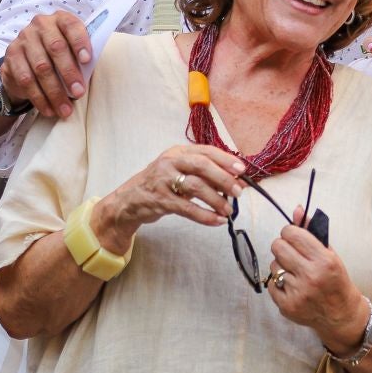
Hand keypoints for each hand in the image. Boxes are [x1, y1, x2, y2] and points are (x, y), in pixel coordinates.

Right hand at [0, 10, 93, 119]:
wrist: (29, 57)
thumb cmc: (63, 53)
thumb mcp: (75, 49)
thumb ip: (84, 55)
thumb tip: (93, 72)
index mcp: (60, 20)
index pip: (71, 26)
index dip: (80, 42)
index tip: (88, 60)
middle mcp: (40, 26)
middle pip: (55, 48)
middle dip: (69, 73)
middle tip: (79, 93)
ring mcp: (23, 40)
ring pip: (40, 68)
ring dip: (54, 92)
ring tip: (66, 109)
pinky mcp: (11, 57)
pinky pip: (25, 79)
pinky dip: (38, 97)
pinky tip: (49, 109)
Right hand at [93, 144, 246, 249]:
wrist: (128, 200)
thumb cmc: (162, 184)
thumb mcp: (183, 174)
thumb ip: (208, 175)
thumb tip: (240, 181)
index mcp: (178, 152)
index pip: (206, 151)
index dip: (226, 160)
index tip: (243, 170)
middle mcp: (170, 162)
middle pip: (202, 166)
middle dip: (224, 179)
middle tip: (238, 192)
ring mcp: (163, 180)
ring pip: (196, 187)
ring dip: (217, 200)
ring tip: (229, 210)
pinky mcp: (160, 200)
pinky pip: (187, 208)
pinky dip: (205, 216)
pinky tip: (217, 220)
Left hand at [265, 211, 366, 348]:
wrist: (341, 314)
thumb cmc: (336, 280)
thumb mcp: (331, 254)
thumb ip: (312, 232)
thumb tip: (297, 210)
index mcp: (324, 260)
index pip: (292, 233)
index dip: (290, 233)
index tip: (295, 238)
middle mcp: (311, 276)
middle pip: (277, 247)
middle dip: (283, 247)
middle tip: (292, 254)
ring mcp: (297, 292)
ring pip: (273, 265)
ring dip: (282, 267)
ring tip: (296, 273)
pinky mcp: (287, 306)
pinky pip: (271, 284)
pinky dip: (280, 284)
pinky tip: (293, 287)